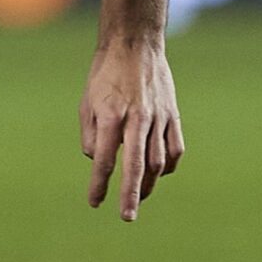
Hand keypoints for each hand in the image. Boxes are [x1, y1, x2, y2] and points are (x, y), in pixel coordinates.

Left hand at [80, 35, 184, 221]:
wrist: (135, 45)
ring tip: (138, 198)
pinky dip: (166, 166)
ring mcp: (158, 117)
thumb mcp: (87, 104)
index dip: (99, 184)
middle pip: (136, 166)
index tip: (94, 202)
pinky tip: (157, 174)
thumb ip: (92, 137)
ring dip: (148, 184)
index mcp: (112, 115)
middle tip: (127, 217)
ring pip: (157, 161)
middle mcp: (137, 118)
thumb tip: (101, 163)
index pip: (106, 160)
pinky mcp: (172, 115)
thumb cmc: (105, 75)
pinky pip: (174, 150)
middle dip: (131, 195)